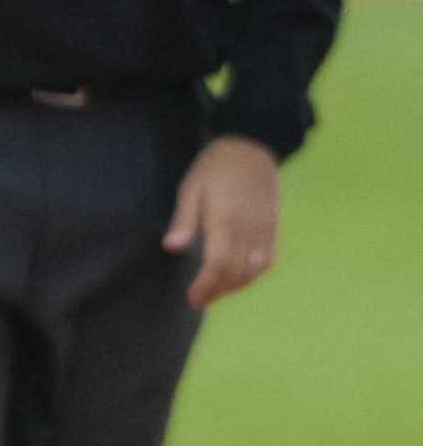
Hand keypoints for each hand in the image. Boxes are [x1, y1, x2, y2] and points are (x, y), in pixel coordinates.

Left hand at [162, 135, 280, 310]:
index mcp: (226, 221)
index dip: (205, 286)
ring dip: (235, 286)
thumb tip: (172, 247)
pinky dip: (253, 274)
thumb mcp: (191, 188)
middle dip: (217, 291)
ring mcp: (265, 229)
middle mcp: (249, 229)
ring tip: (216, 292)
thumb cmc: (216, 167)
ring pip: (254, 270)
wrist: (253, 145)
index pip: (218, 264)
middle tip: (199, 300)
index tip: (192, 298)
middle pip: (236, 273)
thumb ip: (184, 219)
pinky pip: (268, 259)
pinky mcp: (273, 226)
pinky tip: (238, 277)